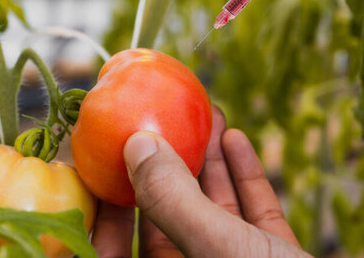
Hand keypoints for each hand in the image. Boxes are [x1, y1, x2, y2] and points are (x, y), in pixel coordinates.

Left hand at [91, 106, 310, 257]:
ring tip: (207, 117)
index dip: (111, 199)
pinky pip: (252, 217)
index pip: (120, 246)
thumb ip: (174, 201)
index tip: (114, 151)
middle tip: (169, 121)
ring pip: (213, 212)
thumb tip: (137, 145)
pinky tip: (237, 141)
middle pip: (169, 218)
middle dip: (170, 164)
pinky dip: (245, 178)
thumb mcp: (221, 250)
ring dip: (209, 162)